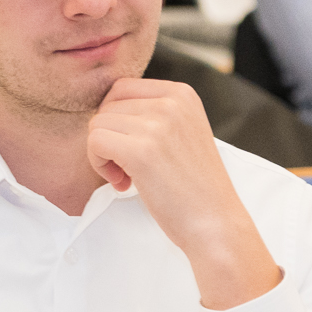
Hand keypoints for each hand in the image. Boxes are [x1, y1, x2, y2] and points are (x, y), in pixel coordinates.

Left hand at [87, 79, 281, 309]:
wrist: (216, 223)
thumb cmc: (194, 187)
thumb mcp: (182, 133)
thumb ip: (153, 115)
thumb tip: (103, 110)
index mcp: (182, 94)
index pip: (121, 88)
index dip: (116, 120)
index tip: (132, 147)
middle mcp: (171, 102)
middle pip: (107, 106)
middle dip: (109, 138)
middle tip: (127, 169)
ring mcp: (158, 125)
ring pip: (97, 124)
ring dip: (102, 154)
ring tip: (126, 177)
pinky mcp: (142, 151)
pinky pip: (95, 142)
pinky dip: (99, 164)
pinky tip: (122, 183)